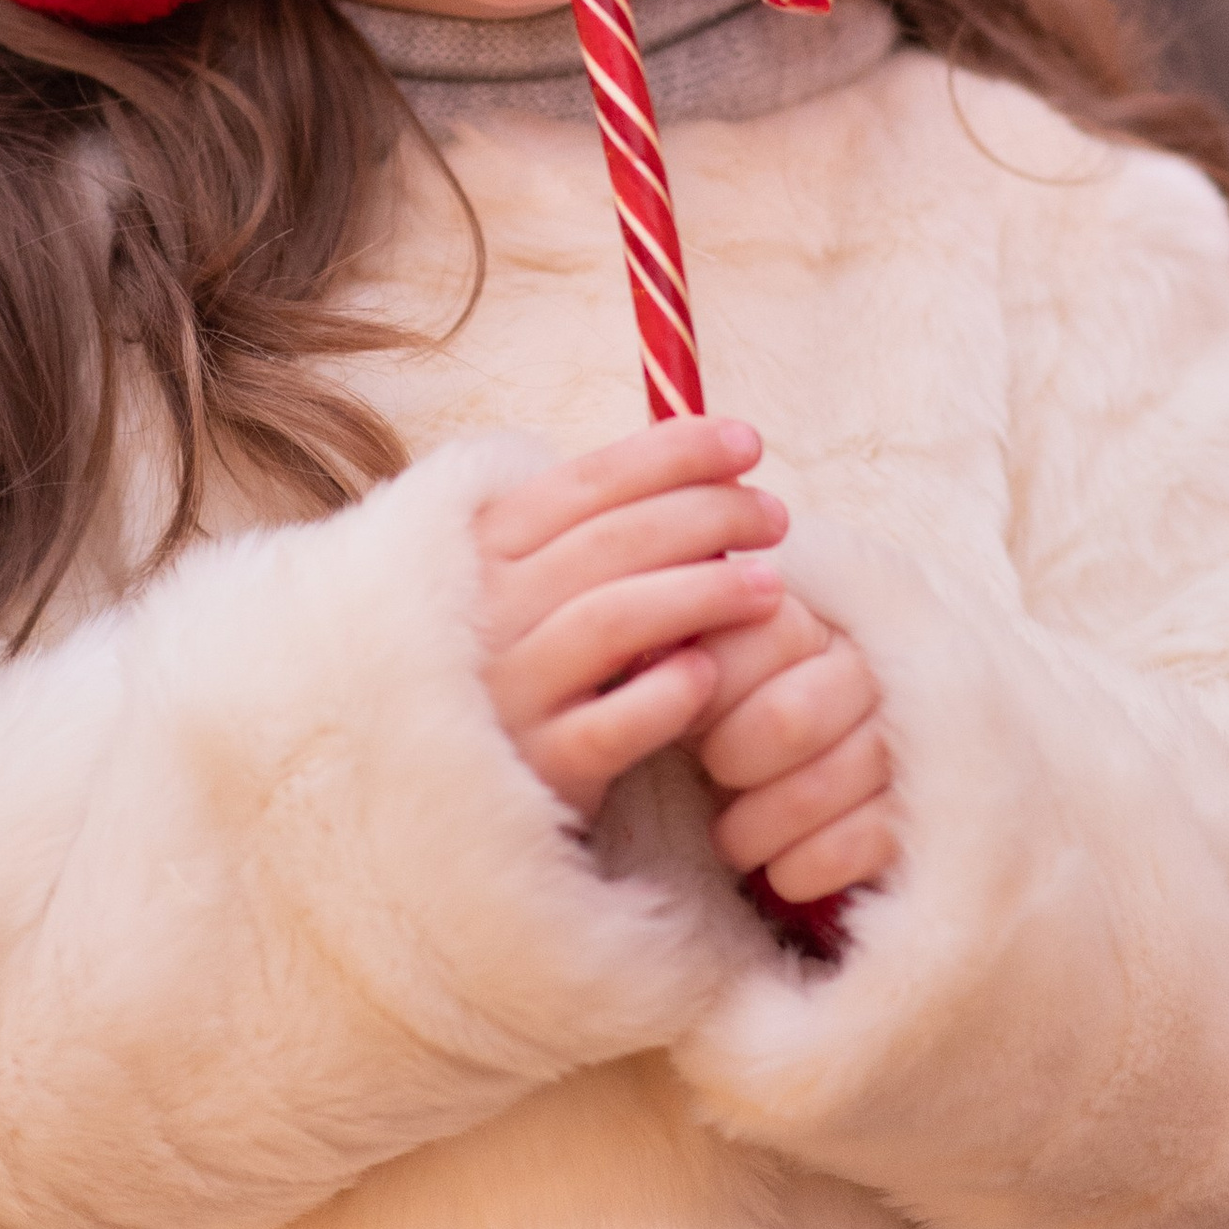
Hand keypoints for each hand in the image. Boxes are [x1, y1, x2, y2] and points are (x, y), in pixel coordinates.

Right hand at [475, 418, 790, 822]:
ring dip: (703, 593)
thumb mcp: (528, 578)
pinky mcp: (537, 763)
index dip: (673, 453)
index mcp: (484, 547)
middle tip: (774, 516)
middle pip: (611, 541)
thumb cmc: (519, 658)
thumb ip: (590, 527)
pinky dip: (665, 693)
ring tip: (771, 588)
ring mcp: (509, 688)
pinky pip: (610, 724)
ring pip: (613, 620)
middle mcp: (487, 609)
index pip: (587, 480)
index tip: (747, 442)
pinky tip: (709, 672)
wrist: (454, 786)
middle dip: (707, 515)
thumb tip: (703, 463)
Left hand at [691, 595, 896, 904]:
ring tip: (731, 838)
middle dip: (734, 760)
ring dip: (755, 828)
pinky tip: (781, 870)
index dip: (711, 688)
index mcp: (811, 619)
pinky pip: (858, 845)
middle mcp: (870, 670)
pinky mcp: (921, 811)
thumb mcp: (702, 668)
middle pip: (788, 720)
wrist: (804, 780)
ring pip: (818, 789)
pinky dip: (803, 867)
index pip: (764, 635)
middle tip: (715, 774)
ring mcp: (904, 741)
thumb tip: (644, 650)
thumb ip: (678, 646)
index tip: (688, 717)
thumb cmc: (734, 714)